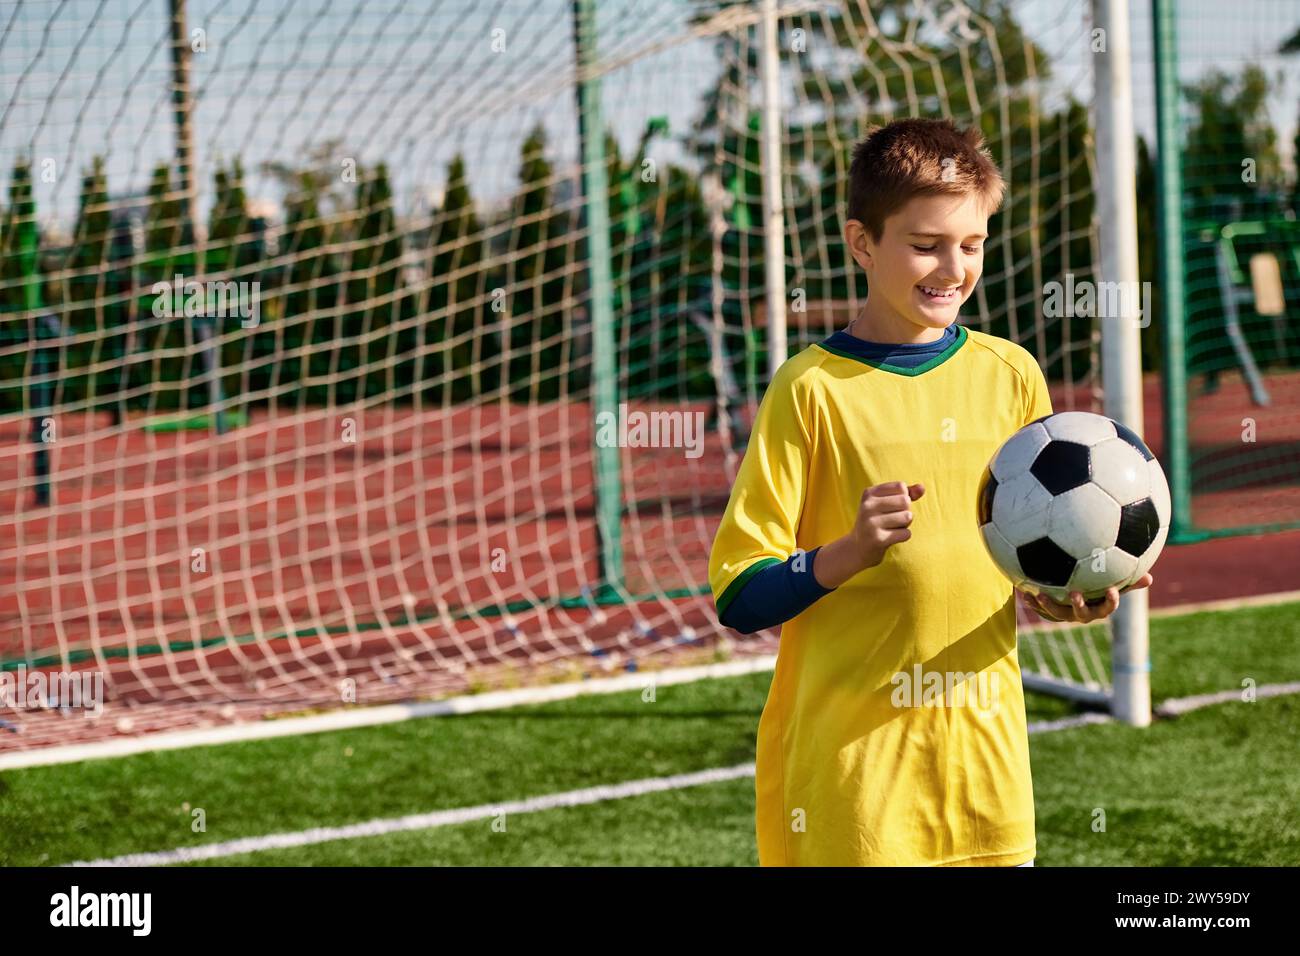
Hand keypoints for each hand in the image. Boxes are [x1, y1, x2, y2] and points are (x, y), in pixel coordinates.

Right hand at [849, 480, 924, 570]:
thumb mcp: (887, 504)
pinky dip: (903, 536)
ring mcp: (871, 523)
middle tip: (892, 521)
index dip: (903, 498)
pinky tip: (890, 539)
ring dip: (905, 525)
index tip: (890, 508)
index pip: (901, 487)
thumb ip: (907, 494)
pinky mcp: (877, 539)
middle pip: (905, 501)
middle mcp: (867, 506)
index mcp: (869, 493)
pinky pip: (906, 534)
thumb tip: (922, 487)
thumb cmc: (878, 522)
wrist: (858, 548)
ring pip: (907, 517)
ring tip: (891, 529)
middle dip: (905, 512)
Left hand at [1019, 573, 1153, 623]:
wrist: (1074, 594)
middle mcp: (1082, 614)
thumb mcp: (1114, 583)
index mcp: (1099, 608)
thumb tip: (1150, 578)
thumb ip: (1128, 581)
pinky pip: (1039, 609)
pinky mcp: (1049, 611)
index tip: (1112, 589)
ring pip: (1056, 614)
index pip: (1108, 607)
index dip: (1112, 601)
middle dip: (1078, 606)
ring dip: (1047, 605)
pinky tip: (1022, 590)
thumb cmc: (1099, 587)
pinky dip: (1031, 601)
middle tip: (1075, 593)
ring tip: (1038, 594)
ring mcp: (1065, 614)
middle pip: (1080, 614)